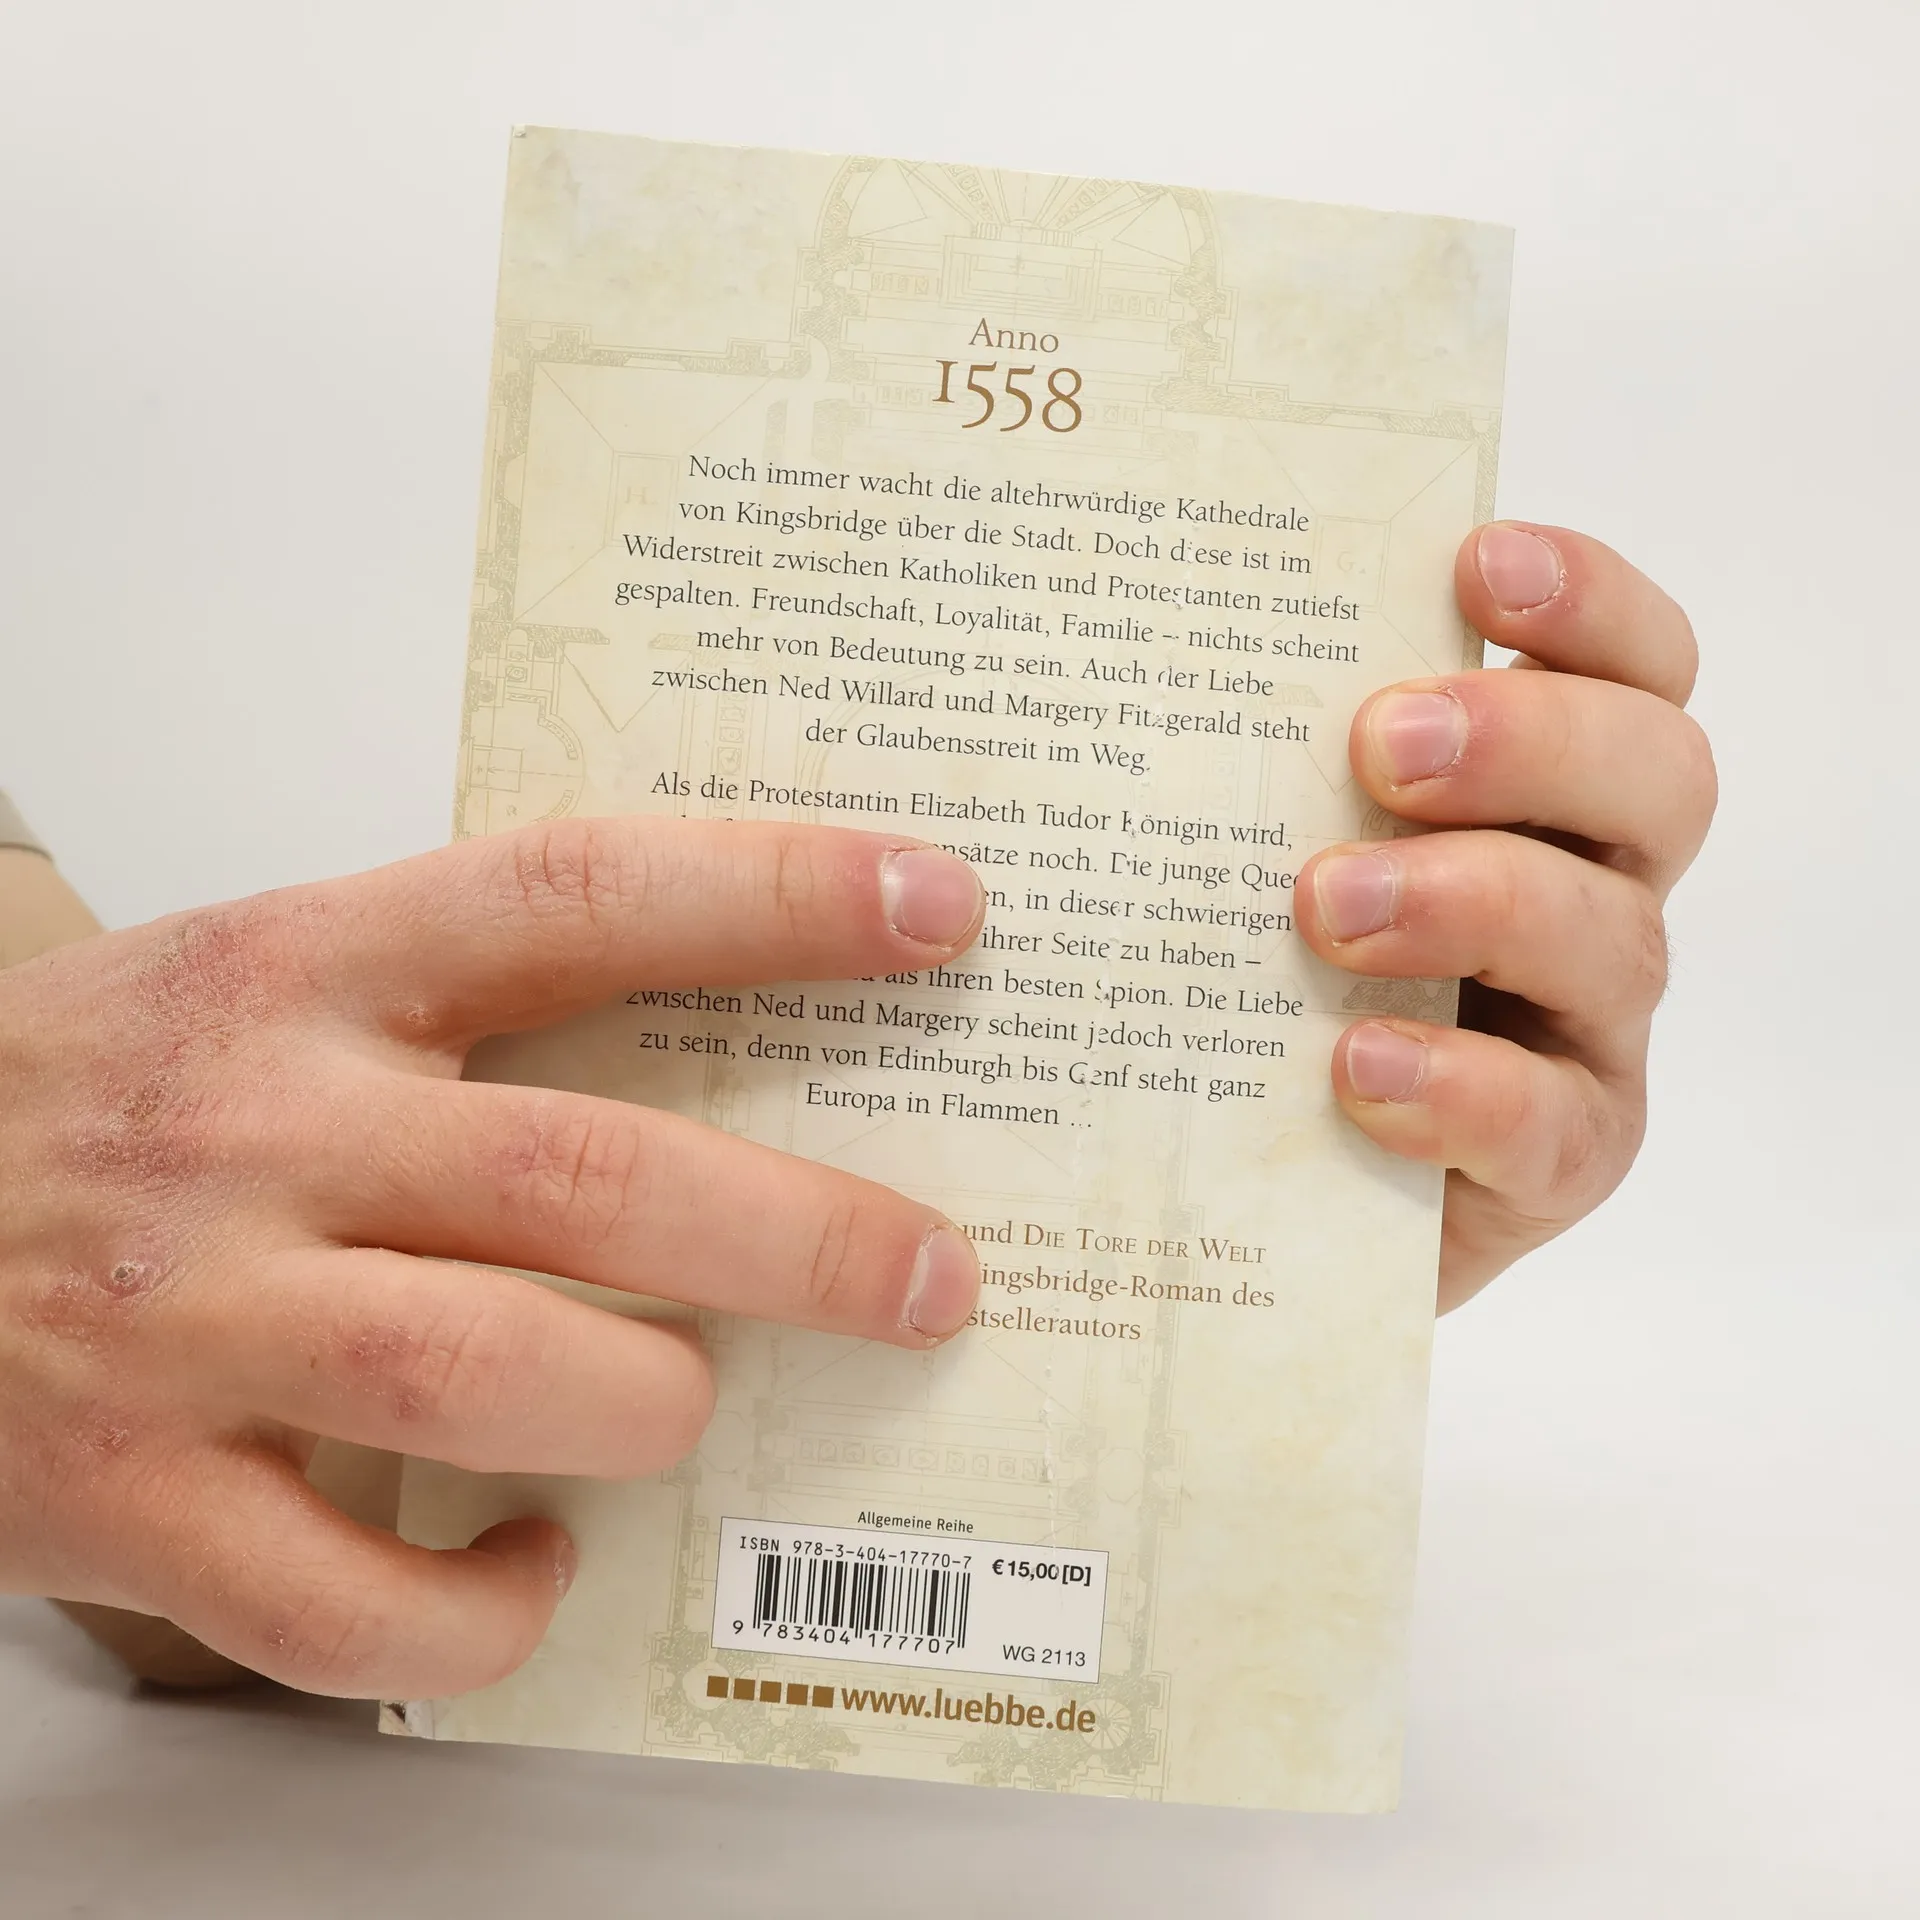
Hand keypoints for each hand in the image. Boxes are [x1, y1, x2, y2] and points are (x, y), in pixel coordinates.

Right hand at [0, 823, 985, 1695]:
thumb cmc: (108, 1092)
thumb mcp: (273, 979)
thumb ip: (471, 999)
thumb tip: (746, 1067)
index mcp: (311, 970)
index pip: (580, 894)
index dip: (774, 895)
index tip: (933, 906)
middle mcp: (262, 1134)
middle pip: (580, 1172)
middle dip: (797, 1235)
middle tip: (931, 1277)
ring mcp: (193, 1321)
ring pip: (481, 1371)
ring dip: (642, 1403)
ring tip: (688, 1403)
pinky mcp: (136, 1498)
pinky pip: (347, 1597)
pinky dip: (480, 1606)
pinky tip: (535, 1563)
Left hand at [1298, 523, 1716, 1310]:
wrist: (1242, 1180)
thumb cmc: (1242, 974)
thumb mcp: (1236, 845)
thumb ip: (1233, 752)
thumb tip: (1103, 622)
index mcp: (1537, 787)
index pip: (1626, 665)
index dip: (1587, 601)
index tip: (1476, 564)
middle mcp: (1588, 887)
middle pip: (1657, 775)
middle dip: (1532, 740)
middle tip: (1382, 745)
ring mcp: (1584, 1028)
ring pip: (1611, 938)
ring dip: (1475, 901)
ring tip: (1327, 905)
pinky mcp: (1553, 1161)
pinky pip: (1548, 1123)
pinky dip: (1460, 1087)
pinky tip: (1355, 1066)